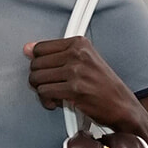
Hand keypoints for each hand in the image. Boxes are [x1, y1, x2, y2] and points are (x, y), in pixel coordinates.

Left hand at [24, 37, 139, 129]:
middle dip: (38, 78)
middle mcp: (78, 54)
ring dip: (41, 91)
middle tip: (49, 86)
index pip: (40, 48)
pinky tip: (56, 102)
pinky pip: (45, 93)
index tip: (45, 71)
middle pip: (36, 64)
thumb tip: (27, 49)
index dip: (38, 63)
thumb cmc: (102, 84)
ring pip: (37, 79)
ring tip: (53, 94)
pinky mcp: (74, 89)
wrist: (120, 104)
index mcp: (79, 43)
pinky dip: (47, 101)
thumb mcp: (83, 61)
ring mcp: (76, 71)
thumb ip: (56, 54)